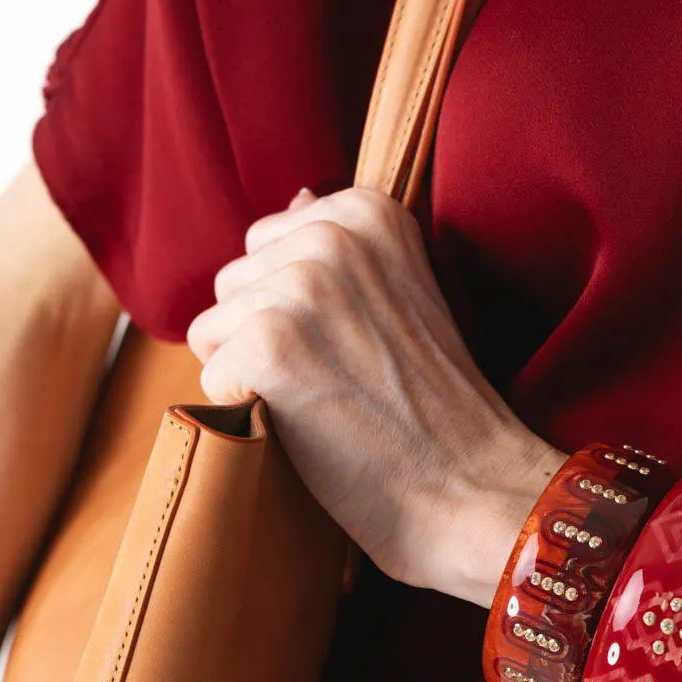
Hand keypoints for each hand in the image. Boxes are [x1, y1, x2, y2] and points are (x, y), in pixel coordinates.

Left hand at [187, 187, 563, 606]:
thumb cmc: (435, 407)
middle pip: (232, 283)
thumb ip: (346, 247)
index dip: (295, 311)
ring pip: (212, 330)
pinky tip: (308, 428)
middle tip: (338, 381)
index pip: (266, 246)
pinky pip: (211, 378)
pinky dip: (245, 414)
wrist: (470, 485)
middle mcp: (331, 236)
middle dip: (264, 335)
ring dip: (251, 376)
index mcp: (367, 212)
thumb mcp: (404, 294)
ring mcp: (299, 289)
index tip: (355, 346)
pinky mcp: (268, 346)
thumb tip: (295, 197)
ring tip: (326, 403)